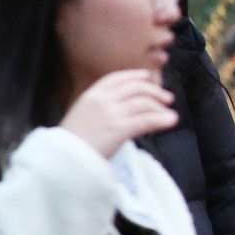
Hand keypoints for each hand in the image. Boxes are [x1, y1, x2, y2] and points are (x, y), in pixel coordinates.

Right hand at [60, 70, 177, 157]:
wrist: (63, 158)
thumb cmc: (70, 142)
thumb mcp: (80, 116)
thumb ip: (96, 108)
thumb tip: (118, 108)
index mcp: (90, 95)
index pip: (117, 78)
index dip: (134, 75)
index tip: (146, 76)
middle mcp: (102, 100)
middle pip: (135, 88)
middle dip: (154, 91)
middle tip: (166, 98)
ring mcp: (112, 114)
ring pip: (144, 103)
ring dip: (160, 107)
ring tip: (170, 113)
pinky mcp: (120, 129)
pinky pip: (146, 120)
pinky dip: (162, 119)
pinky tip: (170, 121)